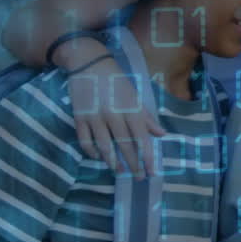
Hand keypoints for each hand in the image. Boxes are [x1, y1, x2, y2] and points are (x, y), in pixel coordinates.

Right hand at [66, 50, 164, 179]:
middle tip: (138, 178)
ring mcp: (95, 117)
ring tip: (120, 172)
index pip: (142, 139)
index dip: (148, 158)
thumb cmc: (117, 80)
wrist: (89, 63)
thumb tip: (161, 134)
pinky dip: (92, 151)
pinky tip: (99, 158)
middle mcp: (114, 115)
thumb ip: (146, 117)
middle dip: (133, 164)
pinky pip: (85, 140)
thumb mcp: (135, 96)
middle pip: (125, 145)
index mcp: (131, 110)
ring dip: (113, 162)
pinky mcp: (79, 117)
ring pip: (105, 146)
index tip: (152, 173)